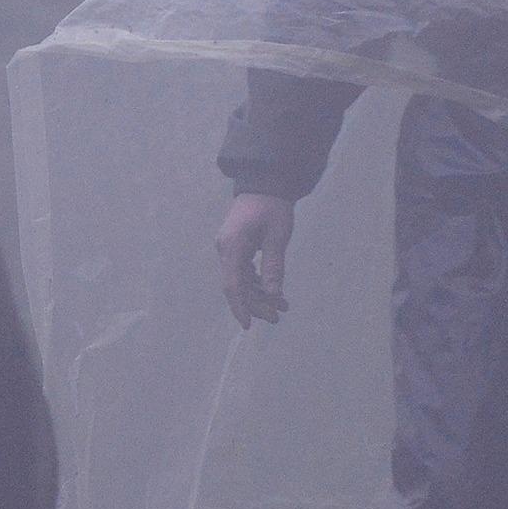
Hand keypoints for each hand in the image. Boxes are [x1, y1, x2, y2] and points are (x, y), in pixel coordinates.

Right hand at [216, 193, 294, 329]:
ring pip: (241, 281)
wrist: (265, 183)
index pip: (233, 284)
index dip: (240, 307)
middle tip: (277, 317)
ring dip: (259, 294)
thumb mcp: (278, 236)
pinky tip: (274, 291)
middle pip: (237, 286)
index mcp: (233, 245)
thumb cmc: (273, 206)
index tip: (248, 325)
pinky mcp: (236, 247)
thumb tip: (273, 295)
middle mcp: (226, 249)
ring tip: (282, 307)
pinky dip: (258, 283)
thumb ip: (274, 266)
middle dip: (256, 304)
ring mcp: (229, 248)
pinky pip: (244, 271)